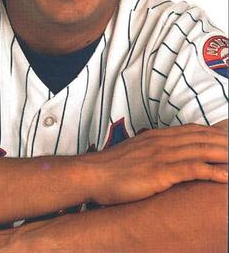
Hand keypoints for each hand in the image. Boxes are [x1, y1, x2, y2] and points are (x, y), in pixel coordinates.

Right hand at [85, 123, 227, 205]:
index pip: (192, 131)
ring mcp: (162, 156)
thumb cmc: (111, 168)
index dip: (212, 134)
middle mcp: (162, 142)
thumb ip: (151, 151)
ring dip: (223, 154)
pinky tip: (225, 176)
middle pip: (201, 138)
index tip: (226, 137)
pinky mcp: (160, 172)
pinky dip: (212, 171)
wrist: (92, 174)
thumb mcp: (134, 153)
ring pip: (201, 150)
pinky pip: (192, 169)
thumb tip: (162, 157)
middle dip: (223, 142)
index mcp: (157, 136)